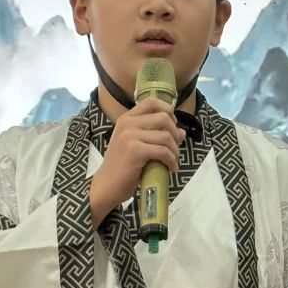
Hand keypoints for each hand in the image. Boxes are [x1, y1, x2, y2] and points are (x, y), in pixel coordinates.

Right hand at [88, 96, 182, 225]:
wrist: (106, 185)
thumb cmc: (122, 167)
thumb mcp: (136, 145)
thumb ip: (154, 135)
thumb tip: (181, 132)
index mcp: (126, 119)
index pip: (151, 102)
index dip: (167, 110)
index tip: (172, 125)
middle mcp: (127, 123)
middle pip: (163, 117)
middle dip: (175, 133)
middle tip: (175, 148)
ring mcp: (130, 136)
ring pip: (165, 136)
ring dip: (175, 150)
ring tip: (174, 160)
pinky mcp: (135, 151)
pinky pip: (162, 151)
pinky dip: (171, 160)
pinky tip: (171, 168)